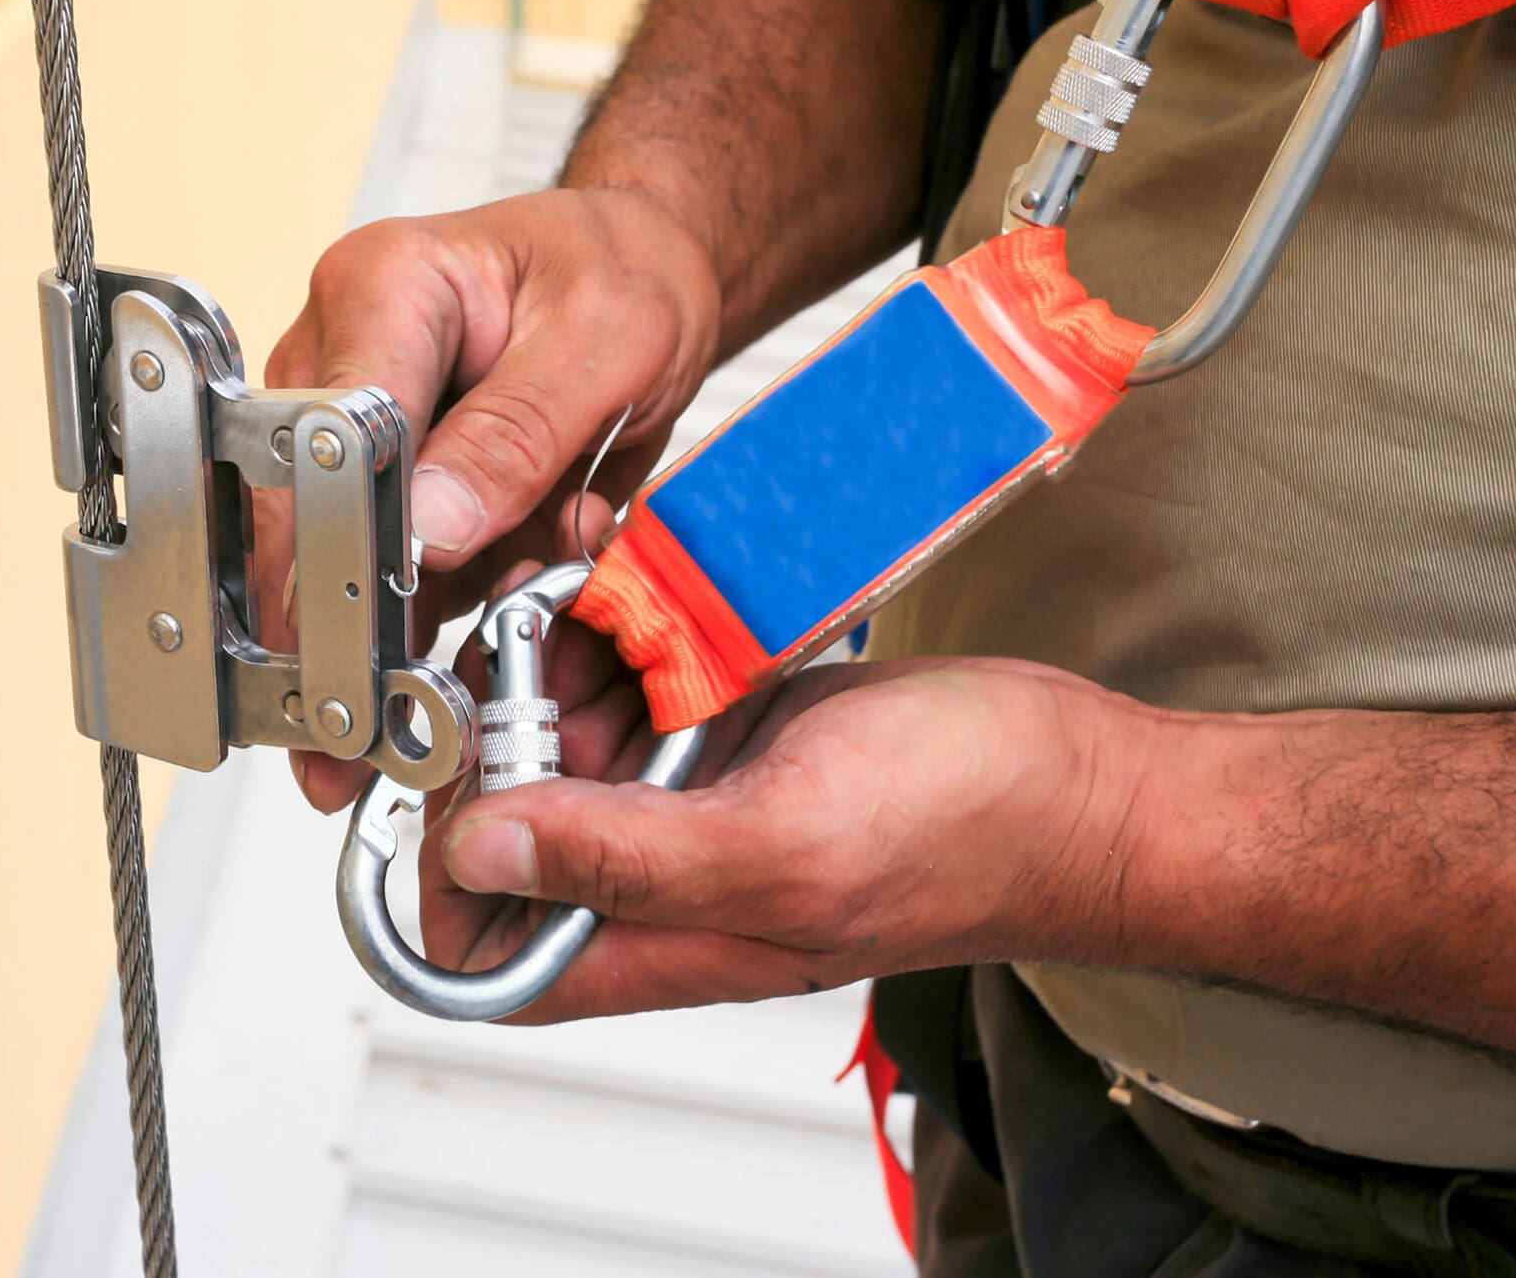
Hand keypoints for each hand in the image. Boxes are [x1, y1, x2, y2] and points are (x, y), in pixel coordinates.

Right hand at [259, 187, 723, 812]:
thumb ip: (518, 432)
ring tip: (387, 740)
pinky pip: (387, 572)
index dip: (331, 543)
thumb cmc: (624, 274)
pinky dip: (427, 627)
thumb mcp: (607, 341)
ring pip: (335, 556)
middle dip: (330, 627)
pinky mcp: (383, 481)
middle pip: (304, 507)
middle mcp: (343, 351)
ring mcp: (352, 423)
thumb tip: (430, 523)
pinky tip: (447, 680)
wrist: (645, 270)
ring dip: (374, 645)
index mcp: (385, 287)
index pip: (327, 431)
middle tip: (345, 732)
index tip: (349, 641)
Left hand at [413, 649, 1145, 1023]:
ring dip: (561, 646)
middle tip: (533, 633)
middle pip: (505, 804)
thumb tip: (477, 856)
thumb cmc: (972, 835)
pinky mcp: (725, 721)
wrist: (1080, 770)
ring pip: (563, 718)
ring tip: (589, 584)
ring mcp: (689, 792)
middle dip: (504, 712)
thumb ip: (623, 862)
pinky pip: (635, 669)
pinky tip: (639, 574)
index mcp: (652, 941)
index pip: (476, 938)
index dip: (435, 855)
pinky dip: (626, 620)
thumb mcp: (782, 851)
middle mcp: (655, 874)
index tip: (454, 749)